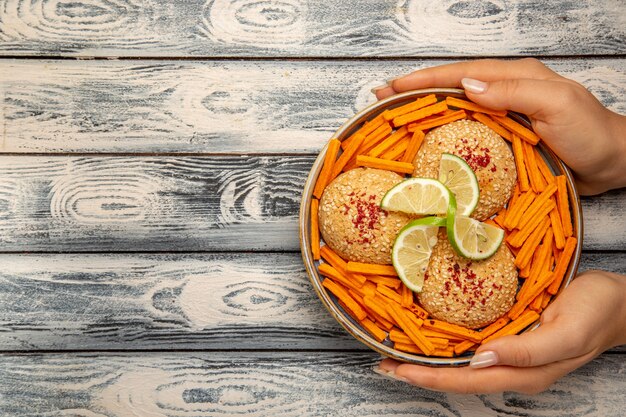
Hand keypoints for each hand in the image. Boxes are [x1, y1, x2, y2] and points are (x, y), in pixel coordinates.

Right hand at [373, 59, 625, 194]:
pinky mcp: (502, 140)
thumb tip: (466, 85)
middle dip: (415, 91)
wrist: (612, 163)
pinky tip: (425, 144)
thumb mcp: (556, 105)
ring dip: (423, 112)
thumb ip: (513, 91)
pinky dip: (442, 134)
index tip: (394, 87)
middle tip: (380, 99)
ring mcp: (501, 117)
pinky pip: (465, 133)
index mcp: (514, 78)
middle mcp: (503, 94)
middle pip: (451, 88)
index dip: (425, 79)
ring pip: (454, 110)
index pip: (461, 73)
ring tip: (393, 118)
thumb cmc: (590, 133)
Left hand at [374, 270, 625, 393]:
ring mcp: (511, 354)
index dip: (429, 376)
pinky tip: (433, 338)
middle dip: (419, 372)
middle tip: (383, 362)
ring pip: (461, 364)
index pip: (466, 381)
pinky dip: (447, 345)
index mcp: (523, 372)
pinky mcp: (512, 336)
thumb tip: (482, 359)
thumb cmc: (597, 313)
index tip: (397, 368)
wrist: (619, 301)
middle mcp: (512, 367)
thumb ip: (528, 351)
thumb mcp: (567, 332)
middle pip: (457, 377)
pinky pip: (473, 346)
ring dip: (428, 360)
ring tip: (397, 354)